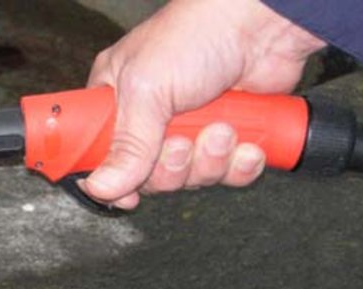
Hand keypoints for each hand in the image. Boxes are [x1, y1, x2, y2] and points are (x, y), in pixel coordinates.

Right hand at [80, 0, 324, 208]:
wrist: (263, 22)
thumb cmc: (198, 34)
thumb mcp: (146, 89)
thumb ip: (126, 145)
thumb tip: (101, 187)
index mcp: (117, 101)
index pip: (98, 157)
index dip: (112, 181)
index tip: (128, 193)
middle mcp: (150, 119)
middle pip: (147, 178)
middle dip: (172, 168)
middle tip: (183, 143)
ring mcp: (191, 130)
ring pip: (190, 179)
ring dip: (210, 161)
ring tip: (223, 130)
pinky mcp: (229, 137)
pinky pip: (227, 175)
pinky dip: (240, 165)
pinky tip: (247, 143)